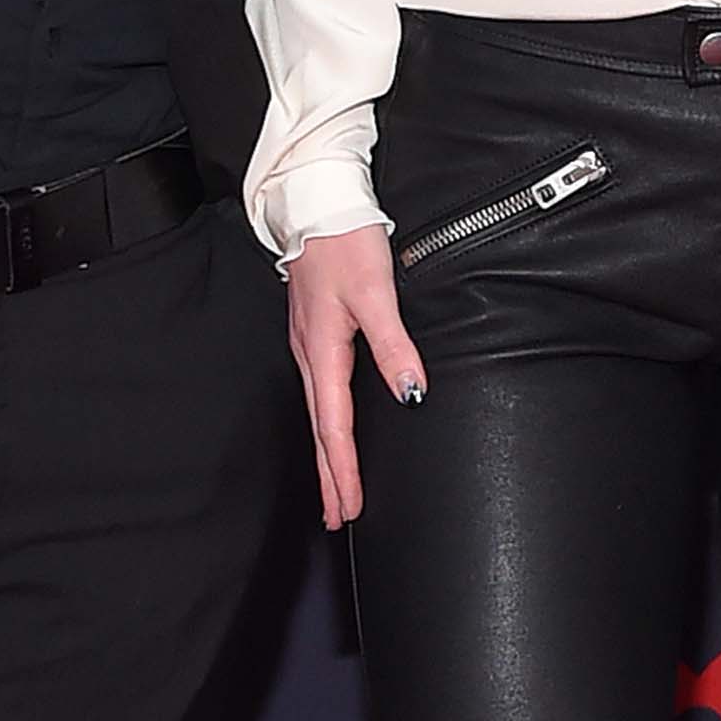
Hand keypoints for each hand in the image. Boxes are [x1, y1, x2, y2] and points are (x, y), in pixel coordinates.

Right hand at [282, 225, 426, 530]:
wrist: (316, 201)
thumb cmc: (344, 241)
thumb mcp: (376, 291)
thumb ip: (393, 344)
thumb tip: (410, 393)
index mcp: (322, 350)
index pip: (335, 425)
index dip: (345, 469)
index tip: (350, 507)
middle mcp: (310, 353)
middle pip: (322, 428)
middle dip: (330, 476)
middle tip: (338, 519)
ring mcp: (309, 343)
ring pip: (319, 412)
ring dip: (328, 454)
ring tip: (335, 488)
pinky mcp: (314, 331)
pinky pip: (321, 391)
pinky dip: (328, 423)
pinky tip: (333, 429)